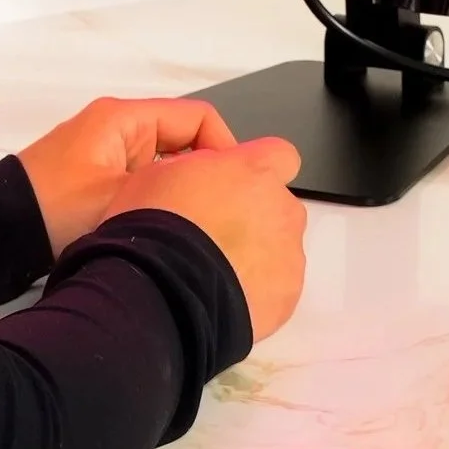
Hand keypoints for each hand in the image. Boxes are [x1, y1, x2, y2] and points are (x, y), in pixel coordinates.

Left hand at [16, 96, 238, 255]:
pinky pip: (145, 183)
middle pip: (185, 141)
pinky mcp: (98, 180)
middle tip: (226, 212)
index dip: (226, 150)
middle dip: (207, 174)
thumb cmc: (54, 210)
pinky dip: (160, 202)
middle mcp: (119, 129)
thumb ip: (176, 190)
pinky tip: (170, 233)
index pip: (198, 119)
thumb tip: (224, 189)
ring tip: (201, 225)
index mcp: (126, 119)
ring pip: (166, 166)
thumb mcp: (123, 199)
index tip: (238, 188)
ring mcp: (108, 154)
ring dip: (183, 191)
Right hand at [100, 137, 306, 341]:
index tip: (235, 184)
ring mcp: (290, 253)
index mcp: (254, 170)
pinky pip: (278, 285)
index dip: (258, 169)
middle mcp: (282, 207)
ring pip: (280, 246)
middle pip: (280, 204)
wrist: (165, 291)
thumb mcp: (161, 172)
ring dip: (257, 253)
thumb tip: (205, 174)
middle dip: (256, 215)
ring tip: (215, 269)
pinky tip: (224, 294)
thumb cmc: (158, 228)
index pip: (279, 154)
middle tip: (215, 232)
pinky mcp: (288, 293)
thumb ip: (198, 165)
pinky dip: (258, 288)